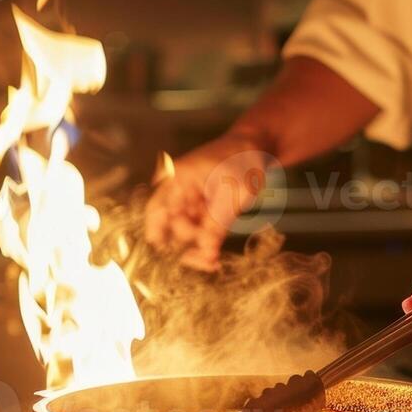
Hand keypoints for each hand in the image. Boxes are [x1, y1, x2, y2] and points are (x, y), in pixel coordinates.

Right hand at [143, 134, 274, 270]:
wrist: (255, 147)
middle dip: (184, 248)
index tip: (175, 259)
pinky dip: (204, 246)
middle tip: (206, 261)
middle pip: (168, 227)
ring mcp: (187, 202)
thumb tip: (206, 253)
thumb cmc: (243, 160)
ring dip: (195, 251)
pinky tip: (213, 259)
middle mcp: (176, 192)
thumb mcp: (233, 192)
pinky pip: (196, 233)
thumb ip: (217, 223)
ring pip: (182, 234)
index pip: (156, 213)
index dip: (162, 238)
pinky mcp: (199, 211)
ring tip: (212, 263)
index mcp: (176, 180)